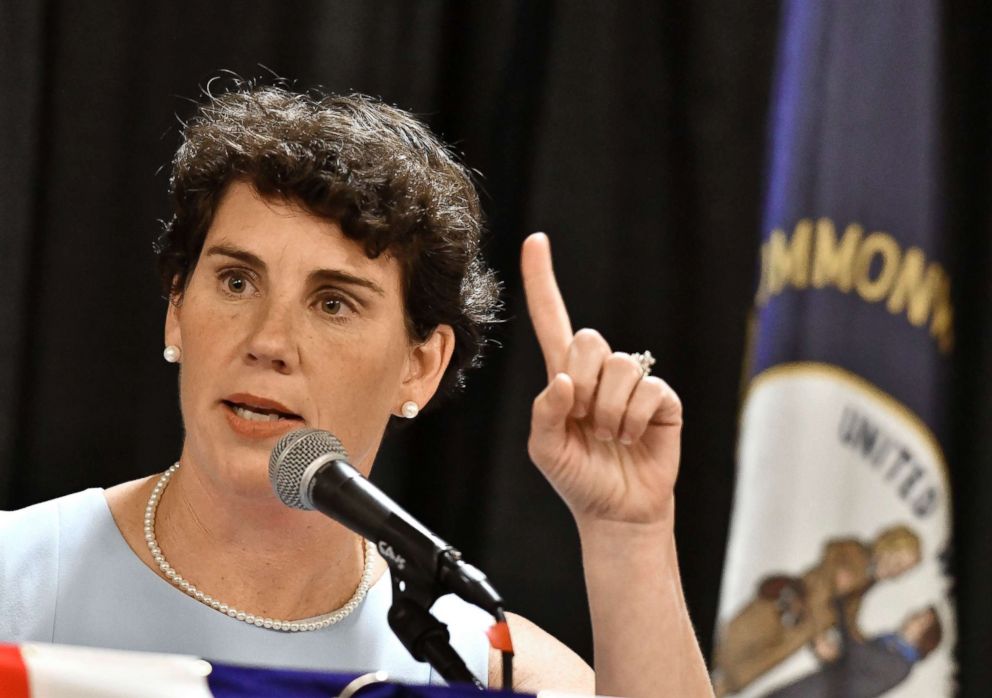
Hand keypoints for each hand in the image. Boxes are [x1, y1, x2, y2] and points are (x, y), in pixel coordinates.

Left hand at [521, 233, 682, 526]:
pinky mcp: (663, 398)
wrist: (617, 511)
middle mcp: (599, 371)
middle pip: (587, 339)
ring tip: (611, 435)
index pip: (551, 319)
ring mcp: (633, 382)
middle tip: (586, 419)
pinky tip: (632, 436)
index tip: (535, 240)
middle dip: (582, 384)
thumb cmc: (577, 477)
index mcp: (564, 376)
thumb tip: (565, 381)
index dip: (542, 281)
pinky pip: (648, 389)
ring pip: (619, 367)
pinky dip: (634, 419)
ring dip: (609, 411)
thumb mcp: (546, 448)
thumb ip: (545, 413)